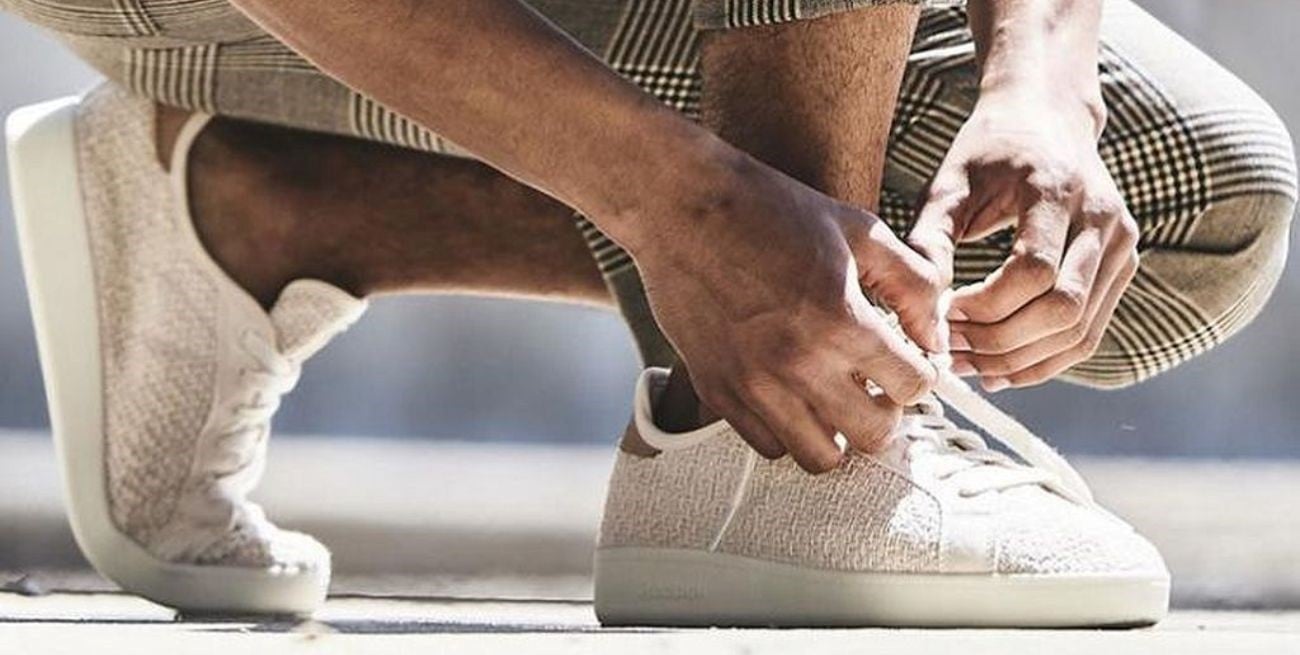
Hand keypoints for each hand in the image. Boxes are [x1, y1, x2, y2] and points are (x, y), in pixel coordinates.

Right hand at [633, 152, 943, 472]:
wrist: (680, 207)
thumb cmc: (769, 208)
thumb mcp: (860, 230)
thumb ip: (914, 284)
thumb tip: (936, 337)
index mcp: (842, 320)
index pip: (914, 387)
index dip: (921, 374)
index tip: (909, 362)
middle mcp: (798, 364)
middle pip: (874, 436)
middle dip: (888, 413)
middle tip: (877, 387)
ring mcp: (753, 384)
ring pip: (820, 458)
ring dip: (839, 434)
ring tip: (835, 400)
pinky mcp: (717, 390)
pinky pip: (767, 446)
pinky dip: (788, 432)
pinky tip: (791, 396)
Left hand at [908, 91, 1137, 390]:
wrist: (1047, 117)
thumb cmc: (988, 151)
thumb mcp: (948, 183)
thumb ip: (928, 240)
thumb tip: (922, 311)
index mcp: (1058, 188)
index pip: (1034, 271)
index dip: (986, 307)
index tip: (943, 315)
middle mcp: (1104, 216)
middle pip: (1063, 308)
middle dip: (1001, 342)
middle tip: (951, 353)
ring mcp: (1123, 242)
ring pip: (1081, 330)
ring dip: (1021, 361)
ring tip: (969, 367)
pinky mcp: (1123, 264)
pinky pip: (1089, 331)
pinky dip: (1045, 359)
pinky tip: (1000, 369)